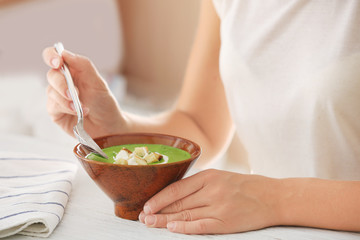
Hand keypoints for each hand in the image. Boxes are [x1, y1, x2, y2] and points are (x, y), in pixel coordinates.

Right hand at [42, 47, 125, 137]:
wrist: (109, 126)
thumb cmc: (105, 103)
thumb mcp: (98, 82)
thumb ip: (83, 65)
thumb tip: (65, 53)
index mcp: (73, 71)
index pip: (55, 57)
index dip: (51, 56)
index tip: (58, 62)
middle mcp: (63, 82)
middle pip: (51, 75)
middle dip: (62, 84)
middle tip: (74, 94)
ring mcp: (58, 97)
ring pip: (51, 91)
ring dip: (67, 100)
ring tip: (83, 108)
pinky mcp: (56, 112)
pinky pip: (53, 106)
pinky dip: (66, 108)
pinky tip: (78, 113)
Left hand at [139, 169, 281, 233]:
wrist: (273, 196)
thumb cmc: (245, 187)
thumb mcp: (221, 177)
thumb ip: (200, 185)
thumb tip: (174, 195)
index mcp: (209, 176)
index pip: (177, 188)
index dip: (159, 198)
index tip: (146, 205)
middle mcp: (212, 190)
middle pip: (179, 202)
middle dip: (158, 210)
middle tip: (142, 217)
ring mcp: (220, 206)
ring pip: (186, 214)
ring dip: (165, 220)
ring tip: (150, 224)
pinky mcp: (227, 222)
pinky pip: (201, 225)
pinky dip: (185, 227)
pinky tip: (172, 228)